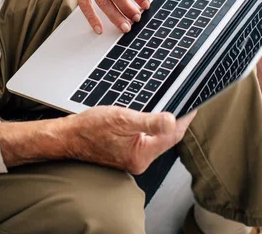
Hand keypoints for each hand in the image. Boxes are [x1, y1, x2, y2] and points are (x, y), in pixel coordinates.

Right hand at [62, 106, 195, 173]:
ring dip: (163, 124)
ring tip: (170, 106)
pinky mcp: (126, 152)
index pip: (173, 136)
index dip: (185, 118)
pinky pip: (146, 139)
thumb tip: (172, 120)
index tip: (193, 106)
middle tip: (184, 102)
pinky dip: (150, 128)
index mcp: (142, 154)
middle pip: (167, 139)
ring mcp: (132, 157)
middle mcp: (140, 160)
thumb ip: (149, 121)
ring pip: (156, 139)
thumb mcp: (123, 119)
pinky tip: (150, 117)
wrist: (68, 136)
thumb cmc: (90, 128)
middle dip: (176, 121)